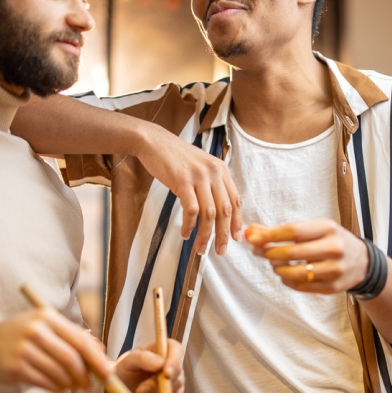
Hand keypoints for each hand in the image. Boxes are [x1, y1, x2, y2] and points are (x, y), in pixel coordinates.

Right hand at [0, 308, 111, 391]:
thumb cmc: (20, 335)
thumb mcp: (44, 326)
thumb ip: (71, 336)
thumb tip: (100, 353)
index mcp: (47, 316)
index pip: (79, 339)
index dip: (96, 358)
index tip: (107, 371)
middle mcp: (36, 330)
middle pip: (71, 358)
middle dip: (85, 375)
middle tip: (90, 384)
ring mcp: (24, 349)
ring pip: (59, 373)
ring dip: (71, 383)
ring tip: (73, 386)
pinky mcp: (16, 367)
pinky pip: (45, 382)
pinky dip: (57, 387)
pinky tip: (58, 386)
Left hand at [111, 339, 184, 392]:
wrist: (125, 389)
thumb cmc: (126, 370)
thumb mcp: (129, 361)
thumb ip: (143, 359)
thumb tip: (160, 363)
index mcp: (162, 347)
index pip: (176, 349)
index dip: (174, 360)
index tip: (166, 373)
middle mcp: (172, 361)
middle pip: (177, 370)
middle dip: (160, 382)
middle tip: (142, 389)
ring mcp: (175, 377)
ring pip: (175, 386)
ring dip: (156, 391)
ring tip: (139, 391)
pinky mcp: (175, 392)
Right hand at [136, 126, 241, 256]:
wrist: (154, 141)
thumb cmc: (175, 156)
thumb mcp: (200, 166)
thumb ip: (210, 183)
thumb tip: (217, 211)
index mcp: (220, 169)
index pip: (235, 200)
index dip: (237, 222)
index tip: (235, 238)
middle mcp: (213, 173)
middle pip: (224, 210)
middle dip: (223, 234)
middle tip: (220, 250)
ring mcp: (199, 177)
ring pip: (209, 213)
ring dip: (205, 234)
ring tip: (200, 248)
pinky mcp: (183, 181)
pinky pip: (191, 210)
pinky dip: (189, 225)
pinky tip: (185, 233)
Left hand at [245, 219, 369, 293]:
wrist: (362, 262)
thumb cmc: (330, 241)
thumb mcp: (313, 229)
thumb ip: (282, 230)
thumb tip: (252, 230)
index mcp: (328, 228)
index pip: (293, 231)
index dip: (270, 235)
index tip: (252, 237)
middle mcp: (334, 248)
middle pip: (292, 252)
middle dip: (269, 252)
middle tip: (257, 251)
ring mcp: (334, 269)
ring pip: (295, 272)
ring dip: (278, 268)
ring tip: (274, 263)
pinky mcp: (332, 287)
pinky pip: (301, 286)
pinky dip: (287, 280)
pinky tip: (285, 274)